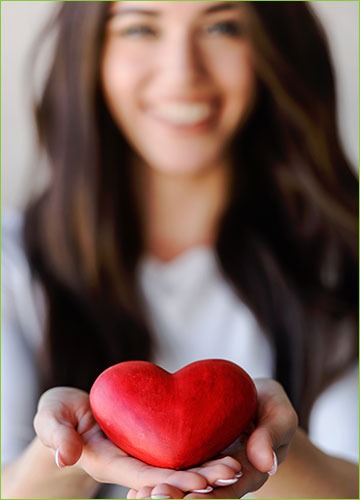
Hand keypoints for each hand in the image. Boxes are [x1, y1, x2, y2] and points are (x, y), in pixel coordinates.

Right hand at [33, 387, 241, 492]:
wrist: (71, 411)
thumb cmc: (58, 414)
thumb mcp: (50, 417)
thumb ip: (55, 432)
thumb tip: (66, 453)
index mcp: (110, 462)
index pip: (145, 476)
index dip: (171, 481)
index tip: (200, 483)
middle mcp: (131, 463)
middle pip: (169, 475)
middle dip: (200, 477)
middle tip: (232, 472)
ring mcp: (142, 452)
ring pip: (178, 463)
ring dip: (206, 466)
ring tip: (237, 464)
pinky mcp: (150, 439)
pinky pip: (177, 445)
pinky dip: (199, 448)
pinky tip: (223, 444)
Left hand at [126, 379, 297, 497]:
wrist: (252, 397)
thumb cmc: (270, 405)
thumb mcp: (279, 414)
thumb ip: (273, 434)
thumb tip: (266, 462)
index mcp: (249, 471)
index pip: (229, 489)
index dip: (211, 496)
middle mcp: (224, 476)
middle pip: (202, 494)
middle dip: (180, 498)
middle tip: (156, 497)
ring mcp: (205, 467)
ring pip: (184, 487)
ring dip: (164, 493)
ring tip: (139, 497)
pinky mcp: (192, 456)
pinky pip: (174, 469)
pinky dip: (156, 479)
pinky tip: (136, 488)